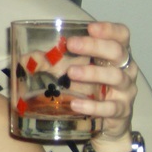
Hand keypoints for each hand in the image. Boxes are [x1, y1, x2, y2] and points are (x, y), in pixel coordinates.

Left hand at [64, 22, 137, 146]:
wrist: (108, 124)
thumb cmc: (91, 90)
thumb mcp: (77, 72)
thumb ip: (57, 62)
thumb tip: (26, 58)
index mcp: (115, 55)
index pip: (121, 35)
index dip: (109, 29)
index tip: (90, 28)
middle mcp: (126, 70)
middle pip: (117, 52)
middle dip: (94, 46)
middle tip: (72, 45)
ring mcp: (125, 91)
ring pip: (116, 77)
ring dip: (92, 73)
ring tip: (71, 73)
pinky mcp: (121, 112)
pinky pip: (110, 108)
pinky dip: (92, 105)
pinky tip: (76, 104)